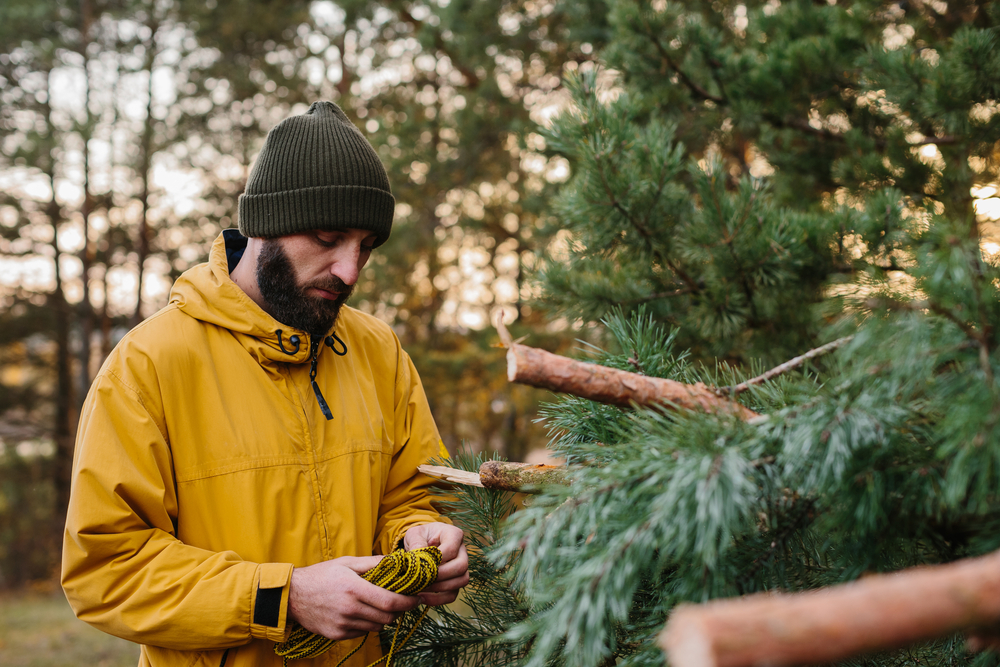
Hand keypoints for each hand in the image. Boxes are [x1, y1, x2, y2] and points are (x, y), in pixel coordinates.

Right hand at [287, 556, 419, 639]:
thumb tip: (397, 560)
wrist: (292, 595)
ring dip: (383, 618)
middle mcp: (350, 609)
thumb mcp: (347, 562)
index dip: (408, 602)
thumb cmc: (322, 575)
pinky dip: (367, 624)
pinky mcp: (337, 635)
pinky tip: (362, 613)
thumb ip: (373, 563)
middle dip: (398, 610)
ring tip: (379, 606)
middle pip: (387, 617)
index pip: (390, 601)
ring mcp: (343, 624)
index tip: (417, 599)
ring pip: (376, 627)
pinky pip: (362, 633)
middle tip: (400, 601)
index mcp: (354, 589)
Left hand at [403, 523, 469, 605]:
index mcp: (453, 534)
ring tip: (421, 588)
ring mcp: (461, 567)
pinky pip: (453, 594)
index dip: (437, 559)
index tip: (421, 564)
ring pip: (462, 580)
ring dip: (441, 588)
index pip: (451, 548)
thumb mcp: (414, 534)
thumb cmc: (420, 536)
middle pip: (462, 566)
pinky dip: (438, 599)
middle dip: (441, 575)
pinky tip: (422, 597)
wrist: (422, 543)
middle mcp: (462, 551)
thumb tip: (418, 556)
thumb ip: (416, 542)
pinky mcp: (455, 582)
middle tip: (422, 578)